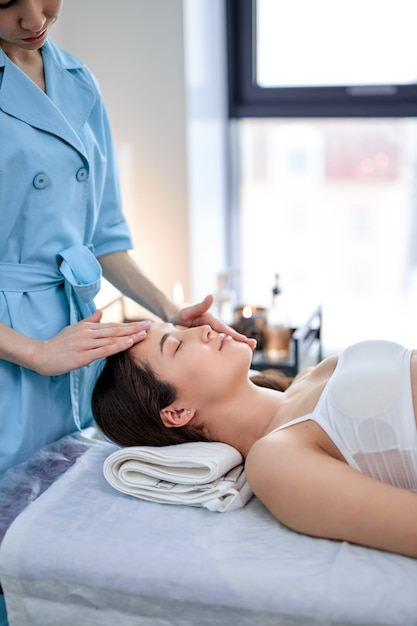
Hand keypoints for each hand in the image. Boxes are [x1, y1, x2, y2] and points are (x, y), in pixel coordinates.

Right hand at [32, 310, 150, 375]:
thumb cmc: (56, 344)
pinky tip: (129, 342)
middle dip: (134, 328)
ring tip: (145, 334)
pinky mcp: (83, 355)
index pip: (112, 325)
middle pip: (116, 329)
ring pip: (112, 338)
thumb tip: (101, 312)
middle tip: (150, 325)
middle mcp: (88, 333)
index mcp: (87, 327)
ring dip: (130, 335)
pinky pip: (104, 350)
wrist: (40, 354)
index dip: (129, 325)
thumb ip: (88, 321)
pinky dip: (118, 345)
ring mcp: (86, 343)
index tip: (143, 324)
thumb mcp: (73, 329)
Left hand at [169, 295, 256, 349]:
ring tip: (250, 350)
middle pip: (229, 335)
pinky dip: (226, 350)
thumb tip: (211, 297)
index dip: (234, 335)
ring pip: (225, 341)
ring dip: (237, 345)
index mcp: (211, 321)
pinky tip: (232, 357)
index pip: (225, 329)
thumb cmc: (179, 317)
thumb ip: (199, 306)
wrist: (172, 323)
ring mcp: (212, 335)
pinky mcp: (208, 341)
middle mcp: (214, 328)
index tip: (244, 340)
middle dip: (242, 340)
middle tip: (253, 345)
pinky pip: (218, 345)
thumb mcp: (188, 311)